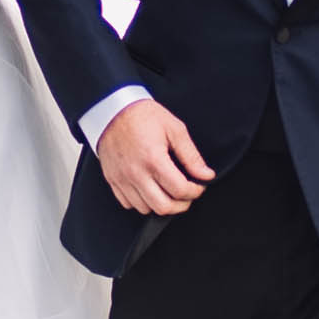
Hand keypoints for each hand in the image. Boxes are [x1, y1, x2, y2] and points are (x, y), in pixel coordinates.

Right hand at [98, 97, 216, 217]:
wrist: (112, 110)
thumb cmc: (143, 116)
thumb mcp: (174, 129)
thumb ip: (191, 155)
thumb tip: (205, 175)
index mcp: (153, 159)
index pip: (179, 190)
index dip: (195, 192)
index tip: (198, 186)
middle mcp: (136, 172)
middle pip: (163, 207)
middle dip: (181, 204)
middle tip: (187, 194)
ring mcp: (122, 178)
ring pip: (145, 208)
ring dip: (160, 203)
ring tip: (167, 191)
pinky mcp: (112, 179)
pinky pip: (127, 203)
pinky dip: (141, 202)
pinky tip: (149, 189)